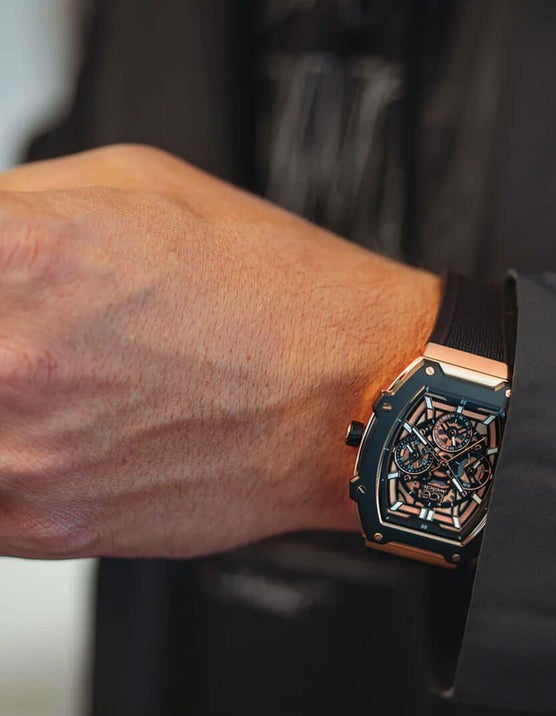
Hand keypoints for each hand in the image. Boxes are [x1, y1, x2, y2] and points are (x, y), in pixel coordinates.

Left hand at [0, 144, 439, 557]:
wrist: (357, 401)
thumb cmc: (280, 297)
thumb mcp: (145, 187)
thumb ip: (21, 200)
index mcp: (24, 252)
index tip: (0, 296)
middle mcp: (12, 361)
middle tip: (25, 334)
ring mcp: (27, 456)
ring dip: (0, 399)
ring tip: (49, 382)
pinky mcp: (50, 525)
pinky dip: (3, 457)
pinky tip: (46, 431)